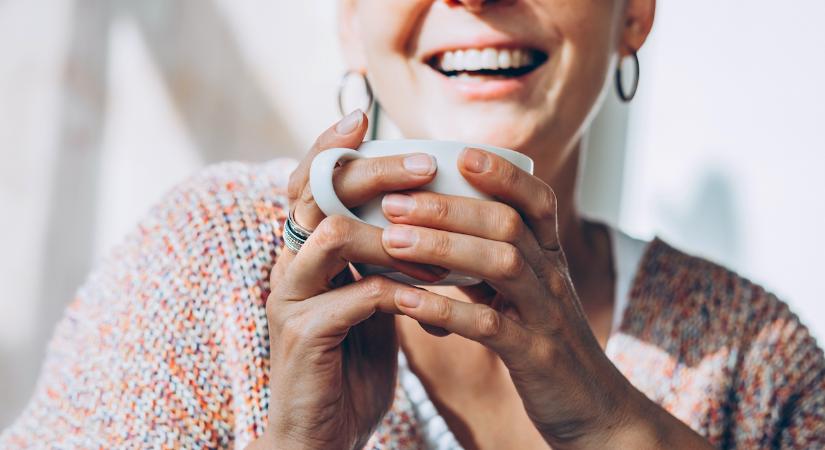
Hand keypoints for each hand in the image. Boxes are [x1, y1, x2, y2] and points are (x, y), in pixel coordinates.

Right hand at [250, 111, 446, 449]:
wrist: (322, 435)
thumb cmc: (351, 365)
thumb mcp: (371, 302)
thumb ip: (383, 262)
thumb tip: (426, 218)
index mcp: (303, 253)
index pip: (306, 183)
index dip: (330, 147)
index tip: (364, 118)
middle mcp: (288, 266)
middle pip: (316, 193)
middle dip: (370, 171)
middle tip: (422, 164)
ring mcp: (290, 300)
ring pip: (333, 236)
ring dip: (392, 233)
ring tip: (437, 242)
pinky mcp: (303, 337)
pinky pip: (354, 297)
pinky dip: (399, 291)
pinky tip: (429, 299)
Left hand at [379, 148, 712, 448]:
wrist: (590, 408)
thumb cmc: (543, 342)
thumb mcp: (523, 294)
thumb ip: (487, 263)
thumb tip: (432, 232)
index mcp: (550, 257)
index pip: (536, 199)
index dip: (502, 173)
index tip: (458, 154)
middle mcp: (552, 276)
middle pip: (507, 224)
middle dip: (449, 207)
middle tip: (394, 200)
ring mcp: (546, 315)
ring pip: (501, 263)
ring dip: (442, 247)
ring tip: (391, 239)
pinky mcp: (533, 355)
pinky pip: (487, 326)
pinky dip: (444, 310)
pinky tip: (404, 300)